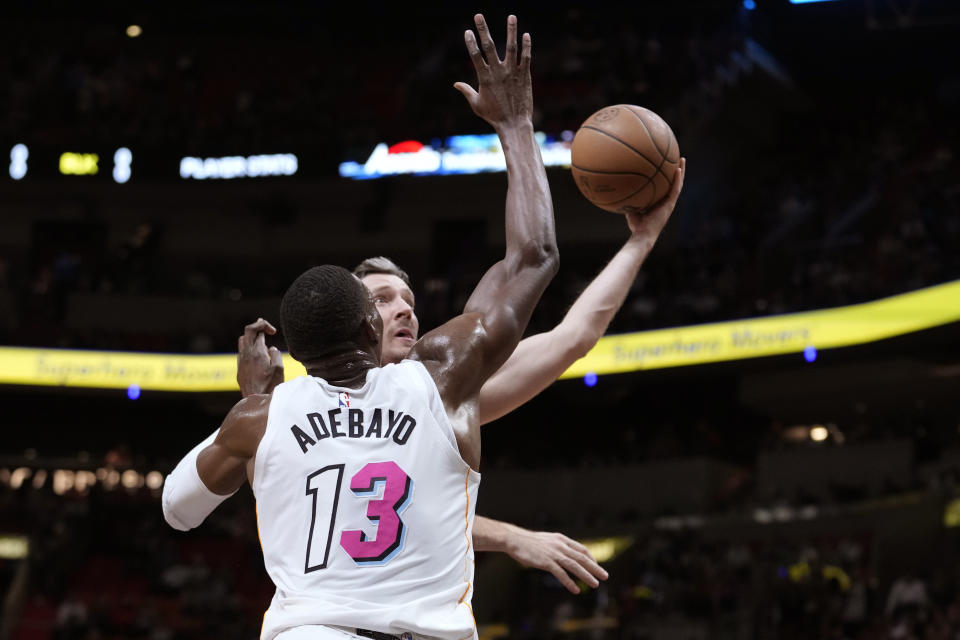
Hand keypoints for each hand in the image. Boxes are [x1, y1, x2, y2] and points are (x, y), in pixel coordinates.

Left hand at [237, 318, 283, 396]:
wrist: (256, 400)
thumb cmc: (270, 385)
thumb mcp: (279, 369)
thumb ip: (276, 355)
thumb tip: (271, 348)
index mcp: (257, 352)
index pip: (256, 330)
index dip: (264, 326)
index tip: (273, 331)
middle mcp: (246, 354)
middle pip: (247, 332)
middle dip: (256, 326)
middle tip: (264, 325)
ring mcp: (241, 361)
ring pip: (242, 341)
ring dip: (251, 337)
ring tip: (260, 339)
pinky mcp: (240, 369)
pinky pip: (241, 352)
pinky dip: (248, 348)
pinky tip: (256, 353)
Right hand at [454, 14, 531, 129]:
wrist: (514, 124)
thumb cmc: (494, 116)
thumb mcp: (476, 105)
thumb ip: (467, 91)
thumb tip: (455, 84)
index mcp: (485, 79)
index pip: (475, 56)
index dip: (470, 42)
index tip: (467, 31)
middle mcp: (498, 73)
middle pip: (489, 47)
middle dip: (483, 30)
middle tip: (478, 15)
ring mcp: (512, 73)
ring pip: (511, 48)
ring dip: (511, 31)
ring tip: (511, 16)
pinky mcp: (524, 76)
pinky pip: (525, 57)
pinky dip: (526, 46)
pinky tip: (526, 34)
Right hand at [506, 529, 608, 593]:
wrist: (514, 539)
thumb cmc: (529, 542)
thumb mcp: (547, 540)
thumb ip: (558, 546)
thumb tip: (565, 554)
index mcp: (561, 539)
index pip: (581, 549)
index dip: (591, 558)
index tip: (597, 566)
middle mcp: (560, 545)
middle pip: (581, 558)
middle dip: (595, 568)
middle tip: (605, 576)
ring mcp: (553, 554)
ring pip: (574, 566)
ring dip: (586, 576)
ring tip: (595, 584)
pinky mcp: (546, 562)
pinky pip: (560, 574)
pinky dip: (569, 582)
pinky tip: (575, 590)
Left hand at [626, 157, 685, 239]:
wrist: (643, 235)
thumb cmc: (636, 226)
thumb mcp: (631, 208)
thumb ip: (630, 198)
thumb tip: (621, 187)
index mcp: (659, 202)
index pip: (665, 187)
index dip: (667, 177)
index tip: (666, 165)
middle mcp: (666, 201)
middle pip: (673, 183)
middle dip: (676, 171)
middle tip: (676, 158)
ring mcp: (669, 203)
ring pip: (678, 184)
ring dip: (681, 171)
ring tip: (682, 159)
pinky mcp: (670, 205)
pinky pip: (675, 189)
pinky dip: (677, 179)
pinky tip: (678, 168)